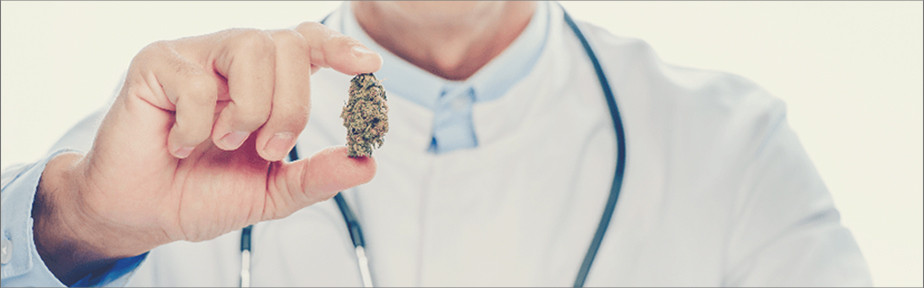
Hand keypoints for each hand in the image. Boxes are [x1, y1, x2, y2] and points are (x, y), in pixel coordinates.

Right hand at [33, 23, 381, 282]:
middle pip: (288, 45)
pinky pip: (197, 81)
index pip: (308, 43)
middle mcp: (234, 60)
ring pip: (251, 47)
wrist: (142, 213)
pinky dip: (197, 127)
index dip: (339, 47)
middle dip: (291, 105)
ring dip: (250, 108)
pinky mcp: (157, 64)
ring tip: (224, 142)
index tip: (369, 67)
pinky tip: (181, 145)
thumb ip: (317, 176)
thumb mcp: (271, 191)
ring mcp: (196, 56)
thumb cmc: (200, 192)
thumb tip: (365, 164)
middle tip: (268, 149)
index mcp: (265, 81)